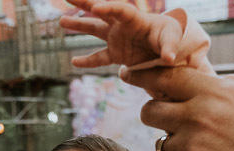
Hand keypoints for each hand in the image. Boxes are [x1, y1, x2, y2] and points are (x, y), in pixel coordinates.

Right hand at [61, 0, 181, 69]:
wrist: (167, 46)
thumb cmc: (170, 37)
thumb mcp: (172, 39)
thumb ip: (169, 48)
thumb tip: (169, 58)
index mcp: (135, 19)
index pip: (120, 10)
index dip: (109, 7)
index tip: (96, 7)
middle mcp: (122, 26)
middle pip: (101, 12)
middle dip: (84, 2)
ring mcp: (116, 38)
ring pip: (94, 29)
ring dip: (78, 25)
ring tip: (61, 20)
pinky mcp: (115, 53)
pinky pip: (99, 57)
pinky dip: (87, 61)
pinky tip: (74, 62)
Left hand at [123, 67, 233, 150]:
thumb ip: (220, 90)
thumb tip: (195, 83)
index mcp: (213, 94)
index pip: (165, 78)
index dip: (143, 75)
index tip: (130, 75)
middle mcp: (197, 118)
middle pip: (150, 112)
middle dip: (156, 114)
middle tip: (168, 119)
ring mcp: (192, 149)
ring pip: (165, 144)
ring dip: (180, 146)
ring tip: (211, 150)